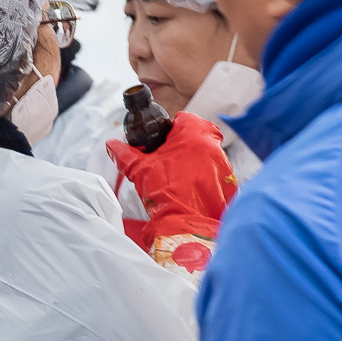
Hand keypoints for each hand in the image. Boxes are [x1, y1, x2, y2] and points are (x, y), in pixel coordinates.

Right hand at [105, 110, 234, 245]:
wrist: (186, 222)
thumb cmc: (167, 193)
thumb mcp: (139, 170)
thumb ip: (124, 154)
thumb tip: (112, 145)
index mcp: (193, 135)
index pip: (184, 118)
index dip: (169, 127)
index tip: (161, 139)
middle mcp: (213, 147)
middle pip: (199, 134)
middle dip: (184, 142)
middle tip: (168, 155)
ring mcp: (224, 164)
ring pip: (208, 153)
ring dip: (194, 159)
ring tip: (177, 175)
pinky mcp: (228, 181)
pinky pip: (216, 171)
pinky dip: (204, 176)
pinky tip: (188, 187)